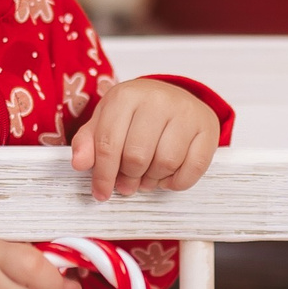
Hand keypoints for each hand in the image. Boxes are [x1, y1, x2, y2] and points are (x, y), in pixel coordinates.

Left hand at [69, 77, 219, 201]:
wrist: (174, 97)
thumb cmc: (135, 114)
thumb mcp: (106, 121)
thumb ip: (88, 142)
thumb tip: (79, 163)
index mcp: (126, 95)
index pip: (108, 144)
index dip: (102, 175)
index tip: (101, 193)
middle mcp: (158, 99)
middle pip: (137, 157)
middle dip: (129, 178)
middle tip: (127, 183)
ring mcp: (186, 112)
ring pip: (166, 163)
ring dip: (153, 180)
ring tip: (147, 177)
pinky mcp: (208, 126)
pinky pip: (193, 167)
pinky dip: (177, 181)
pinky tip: (168, 177)